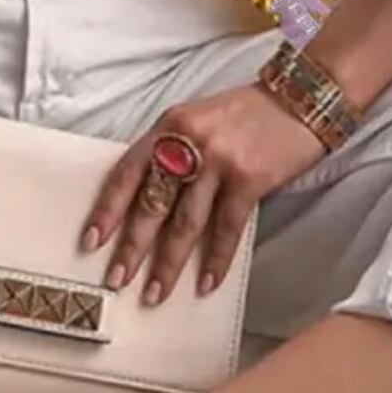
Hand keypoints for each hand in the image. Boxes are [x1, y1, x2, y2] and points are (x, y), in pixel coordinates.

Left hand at [79, 83, 326, 304]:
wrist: (300, 99)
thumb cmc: (245, 114)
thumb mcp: (196, 119)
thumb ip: (171, 151)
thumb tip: (145, 201)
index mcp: (168, 125)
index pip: (127, 171)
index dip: (107, 208)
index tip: (91, 240)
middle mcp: (188, 141)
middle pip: (151, 202)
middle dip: (132, 246)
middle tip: (116, 279)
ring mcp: (218, 160)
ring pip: (185, 222)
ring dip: (168, 263)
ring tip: (155, 294)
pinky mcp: (249, 178)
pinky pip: (226, 228)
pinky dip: (215, 259)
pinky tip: (205, 284)